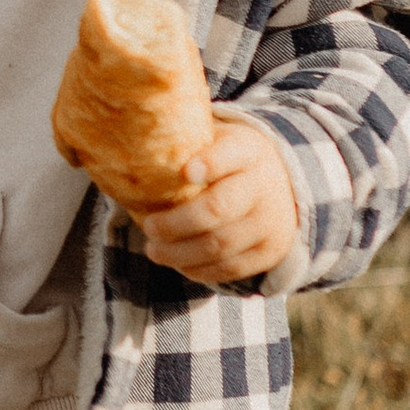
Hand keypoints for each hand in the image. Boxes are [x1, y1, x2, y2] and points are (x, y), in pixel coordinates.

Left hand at [134, 111, 301, 289]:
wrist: (285, 184)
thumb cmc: (229, 161)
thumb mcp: (218, 140)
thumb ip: (186, 143)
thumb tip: (125, 145)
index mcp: (248, 150)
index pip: (230, 154)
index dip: (210, 163)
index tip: (184, 172)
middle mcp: (263, 185)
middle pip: (217, 209)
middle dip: (176, 224)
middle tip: (149, 228)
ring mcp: (269, 221)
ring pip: (220, 245)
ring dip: (180, 253)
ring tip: (153, 250)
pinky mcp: (269, 251)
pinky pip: (230, 268)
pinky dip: (198, 269)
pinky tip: (178, 263)